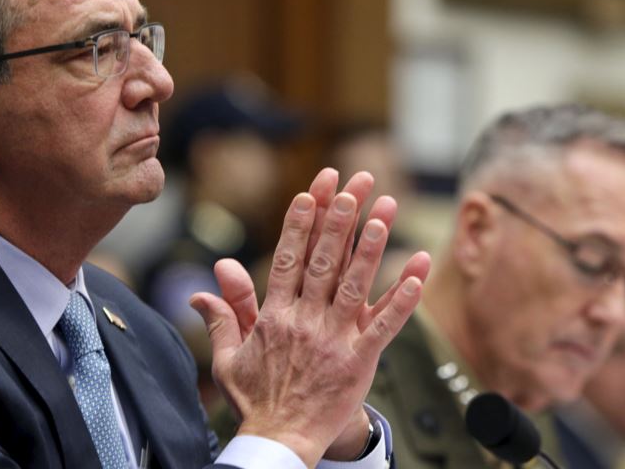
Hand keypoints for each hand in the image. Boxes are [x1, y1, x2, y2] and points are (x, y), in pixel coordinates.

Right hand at [190, 169, 430, 466]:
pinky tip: (419, 269)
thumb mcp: (228, 357)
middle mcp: (304, 320)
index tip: (313, 190)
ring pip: (355, 283)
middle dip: (340, 217)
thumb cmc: (255, 400)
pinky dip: (403, 296)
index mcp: (274, 316)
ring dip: (371, 244)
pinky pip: (385, 324)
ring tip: (386, 209)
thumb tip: (205, 284)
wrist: (279, 441)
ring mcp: (334, 339)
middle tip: (355, 183)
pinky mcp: (359, 361)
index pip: (288, 257)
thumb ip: (223, 316)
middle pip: (324, 259)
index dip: (302, 221)